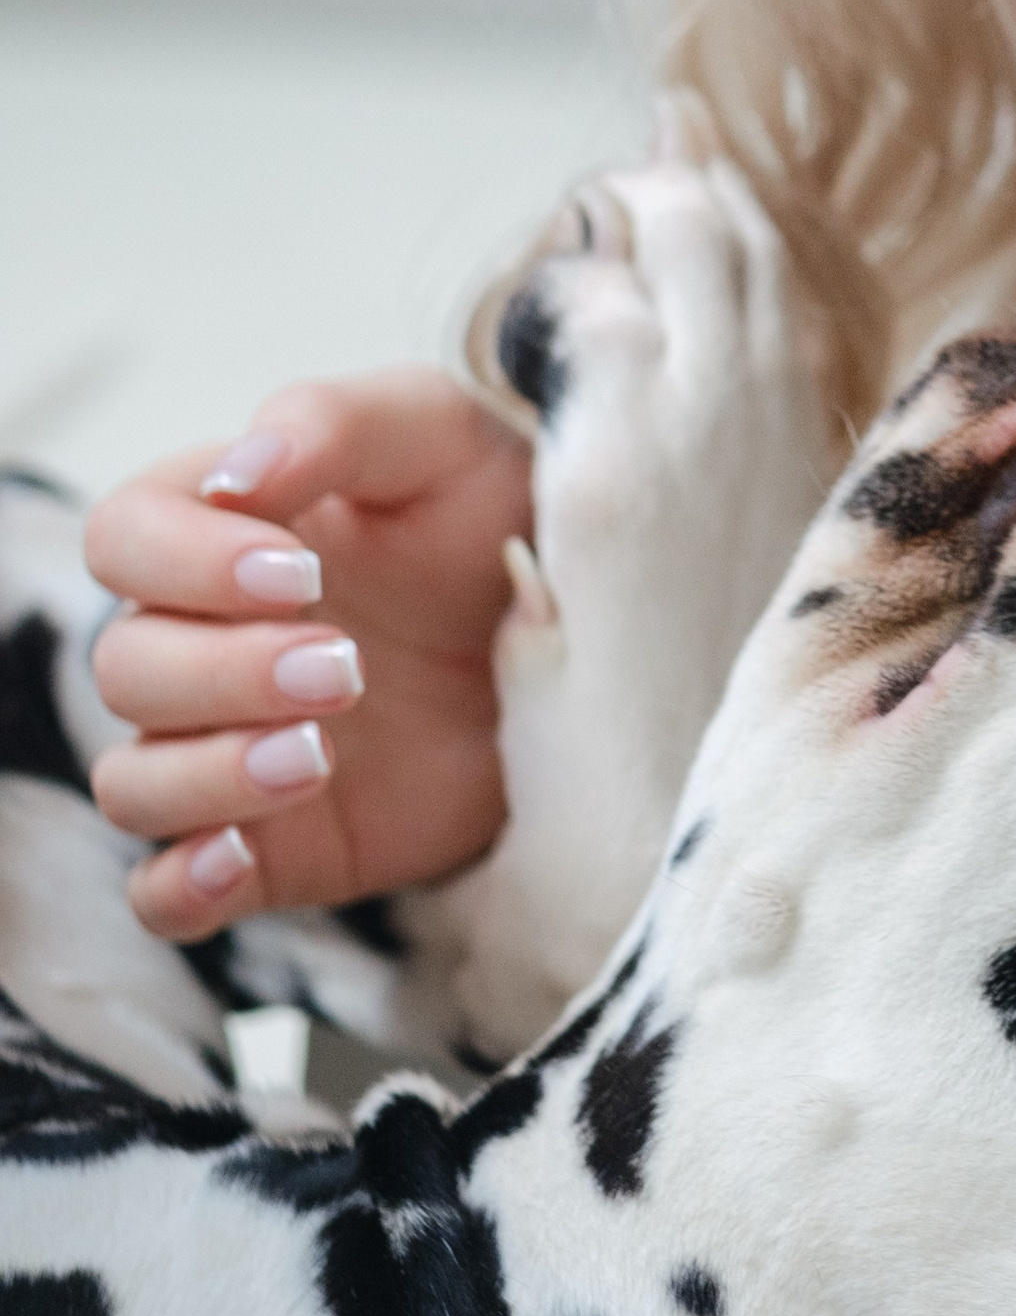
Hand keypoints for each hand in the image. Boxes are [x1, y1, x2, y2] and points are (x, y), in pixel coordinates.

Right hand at [83, 366, 531, 935]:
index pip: (125, 537)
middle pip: (126, 666)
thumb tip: (241, 470)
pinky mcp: (277, 849)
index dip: (187, 560)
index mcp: (221, 533)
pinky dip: (179, 886)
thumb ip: (339, 423)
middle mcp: (206, 645)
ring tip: (316, 757)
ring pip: (133, 782)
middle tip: (345, 668)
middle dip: (223, 671)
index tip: (301, 572)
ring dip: (205, 775)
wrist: (590, 641)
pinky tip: (236, 861)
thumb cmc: (499, 517)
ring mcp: (232, 753)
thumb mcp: (444, 437)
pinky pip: (167, 892)